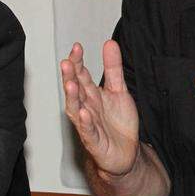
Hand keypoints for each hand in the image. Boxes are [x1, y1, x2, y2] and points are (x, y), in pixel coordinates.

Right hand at [60, 40, 140, 177]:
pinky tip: (84, 113)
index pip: (81, 75)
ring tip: (70, 83)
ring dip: (72, 97)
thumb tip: (109, 43)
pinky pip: (88, 131)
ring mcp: (89, 125)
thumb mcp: (119, 90)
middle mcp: (86, 108)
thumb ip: (113, 68)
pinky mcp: (95, 142)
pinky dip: (85, 122)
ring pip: (76, 109)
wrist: (127, 152)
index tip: (77, 47)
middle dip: (70, 76)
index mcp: (91, 95)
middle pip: (75, 90)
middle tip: (67, 62)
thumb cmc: (118, 122)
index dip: (78, 62)